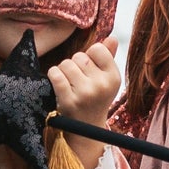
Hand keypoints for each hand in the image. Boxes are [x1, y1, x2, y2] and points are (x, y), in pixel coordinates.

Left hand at [47, 36, 121, 168]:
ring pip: (66, 64)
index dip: (90, 56)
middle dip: (75, 64)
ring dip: (63, 70)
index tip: (90, 69)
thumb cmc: (95, 99)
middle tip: (78, 80)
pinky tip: (58, 84)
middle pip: (80, 56)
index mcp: (114, 78)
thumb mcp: (106, 81)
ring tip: (69, 83)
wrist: (86, 130)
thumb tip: (112, 38)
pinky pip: (56, 74)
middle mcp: (102, 85)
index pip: (97, 49)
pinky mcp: (69, 100)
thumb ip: (108, 58)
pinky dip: (54, 75)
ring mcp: (85, 93)